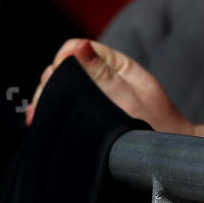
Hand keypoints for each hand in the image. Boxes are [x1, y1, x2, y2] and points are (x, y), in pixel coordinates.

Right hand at [30, 39, 193, 135]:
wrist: (166, 156)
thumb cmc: (154, 126)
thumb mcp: (129, 98)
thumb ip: (102, 74)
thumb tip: (78, 46)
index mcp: (117, 65)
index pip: (77, 48)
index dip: (61, 61)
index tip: (54, 82)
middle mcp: (106, 76)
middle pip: (64, 67)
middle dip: (49, 83)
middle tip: (40, 107)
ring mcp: (98, 94)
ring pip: (62, 86)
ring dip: (47, 98)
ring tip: (37, 117)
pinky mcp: (92, 112)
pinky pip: (66, 104)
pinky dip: (51, 110)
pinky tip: (38, 121)